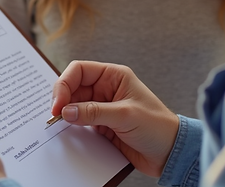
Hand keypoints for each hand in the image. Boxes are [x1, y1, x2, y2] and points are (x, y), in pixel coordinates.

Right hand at [52, 61, 179, 176]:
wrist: (170, 153)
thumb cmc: (157, 127)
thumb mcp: (125, 115)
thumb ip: (94, 112)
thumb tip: (66, 111)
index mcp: (114, 76)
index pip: (80, 71)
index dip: (64, 84)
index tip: (58, 104)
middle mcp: (106, 88)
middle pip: (73, 87)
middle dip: (62, 100)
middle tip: (55, 116)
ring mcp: (103, 107)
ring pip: (74, 105)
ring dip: (66, 114)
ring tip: (59, 125)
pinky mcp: (102, 124)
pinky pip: (80, 121)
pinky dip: (72, 126)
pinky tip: (69, 132)